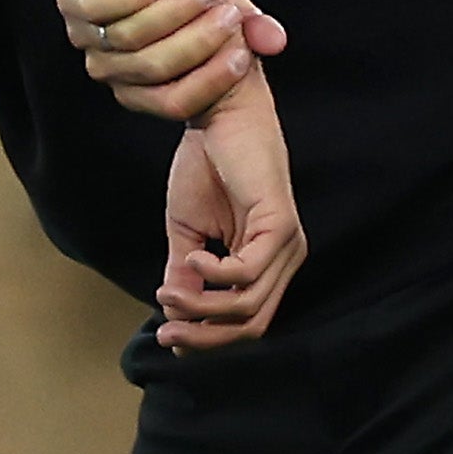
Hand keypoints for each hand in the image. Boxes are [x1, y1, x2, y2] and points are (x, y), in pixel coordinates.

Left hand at [58, 0, 288, 119]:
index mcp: (151, 88)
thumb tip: (274, 40)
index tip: (242, 54)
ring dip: (170, 14)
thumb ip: (251, 27)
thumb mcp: (229, 9)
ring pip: (127, 38)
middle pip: (152, 67)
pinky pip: (94, 8)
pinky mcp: (72, 5)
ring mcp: (91, 42)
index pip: (176, 103)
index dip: (210, 81)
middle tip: (229, 15)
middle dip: (196, 41)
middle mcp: (116, 72)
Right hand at [156, 64, 305, 351]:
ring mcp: (287, 244)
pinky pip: (247, 273)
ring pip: (248, 307)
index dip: (208, 340)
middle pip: (251, 326)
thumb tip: (173, 321)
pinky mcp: (280, 224)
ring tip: (169, 290)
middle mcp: (284, 259)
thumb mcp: (187, 232)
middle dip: (204, 338)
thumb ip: (186, 276)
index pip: (247, 323)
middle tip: (165, 333)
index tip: (166, 338)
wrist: (216, 113)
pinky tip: (192, 257)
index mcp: (266, 262)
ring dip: (201, 307)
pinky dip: (214, 275)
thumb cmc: (205, 165)